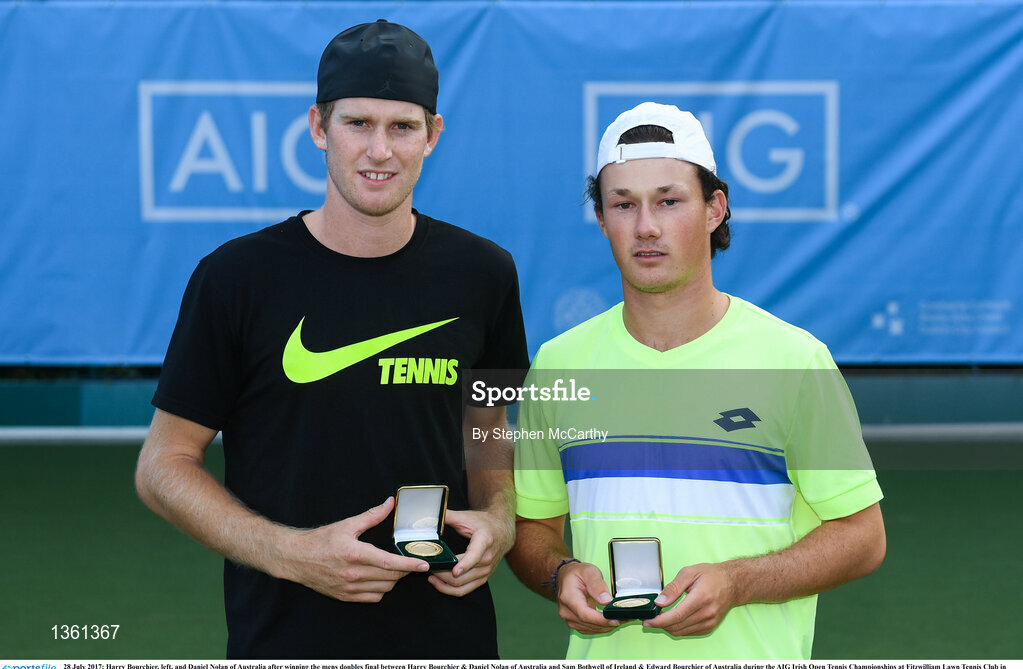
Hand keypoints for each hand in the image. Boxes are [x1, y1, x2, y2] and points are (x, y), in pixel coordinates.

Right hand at [287, 497, 429, 602]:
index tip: (424, 564)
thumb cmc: (320, 540)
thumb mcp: (347, 525)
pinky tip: (380, 578)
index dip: (410, 564)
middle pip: (391, 577)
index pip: (390, 563)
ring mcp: (349, 588)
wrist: (296, 558)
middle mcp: (353, 574)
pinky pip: (373, 597)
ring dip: (394, 580)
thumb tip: (390, 503)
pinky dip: (381, 589)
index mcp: (355, 554)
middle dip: (405, 570)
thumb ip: (372, 515)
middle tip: (410, 560)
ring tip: (394, 568)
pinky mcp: (345, 597)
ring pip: (384, 589)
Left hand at [427, 507, 513, 596]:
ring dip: (444, 584)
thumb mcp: (466, 516)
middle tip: (428, 567)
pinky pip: (466, 590)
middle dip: (442, 574)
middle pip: (463, 575)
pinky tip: (440, 583)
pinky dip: (451, 589)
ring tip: (431, 577)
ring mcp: (486, 571)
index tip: (454, 570)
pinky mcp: (483, 578)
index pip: (475, 556)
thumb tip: (430, 515)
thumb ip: (447, 516)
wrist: (502, 530)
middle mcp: (487, 558)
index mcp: (484, 541)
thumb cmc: (483, 523)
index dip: (464, 565)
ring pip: (462, 586)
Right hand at [554, 561, 619, 634]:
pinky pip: (590, 629)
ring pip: (591, 629)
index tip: (615, 619)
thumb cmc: (576, 573)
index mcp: (568, 597)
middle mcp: (567, 611)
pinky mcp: (574, 623)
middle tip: (624, 618)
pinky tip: (610, 621)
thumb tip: (606, 600)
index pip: (585, 614)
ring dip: (606, 626)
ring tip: (620, 618)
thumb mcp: (589, 571)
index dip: (601, 620)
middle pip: (589, 624)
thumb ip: (597, 585)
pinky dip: (601, 627)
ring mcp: (569, 618)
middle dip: (608, 623)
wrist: (565, 577)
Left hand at [643, 562, 737, 635]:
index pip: (676, 616)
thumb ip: (673, 588)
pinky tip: (672, 619)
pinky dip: (678, 628)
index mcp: (701, 598)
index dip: (659, 621)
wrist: (732, 583)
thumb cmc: (712, 575)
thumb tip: (660, 601)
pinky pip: (688, 632)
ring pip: (681, 632)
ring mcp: (709, 622)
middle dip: (660, 624)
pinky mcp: (709, 627)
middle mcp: (707, 613)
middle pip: (677, 626)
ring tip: (659, 618)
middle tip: (650, 618)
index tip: (648, 620)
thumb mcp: (689, 572)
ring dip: (667, 627)